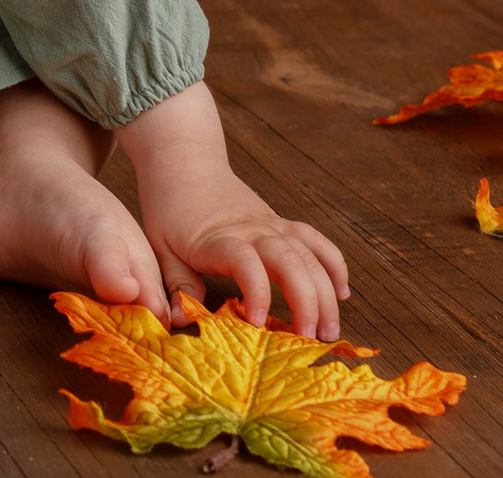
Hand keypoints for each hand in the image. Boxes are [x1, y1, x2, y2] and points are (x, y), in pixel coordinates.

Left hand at [143, 175, 347, 340]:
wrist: (185, 163)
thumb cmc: (170, 208)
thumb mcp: (160, 247)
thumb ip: (175, 283)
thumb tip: (178, 320)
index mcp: (219, 238)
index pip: (245, 262)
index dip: (257, 292)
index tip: (258, 323)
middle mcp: (253, 230)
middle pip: (290, 261)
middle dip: (307, 302)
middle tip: (309, 339)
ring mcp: (272, 225)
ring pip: (309, 255)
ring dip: (325, 293)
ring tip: (329, 331)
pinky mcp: (282, 223)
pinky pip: (316, 241)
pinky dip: (333, 265)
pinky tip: (341, 293)